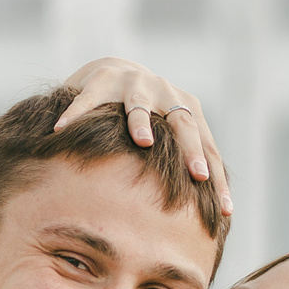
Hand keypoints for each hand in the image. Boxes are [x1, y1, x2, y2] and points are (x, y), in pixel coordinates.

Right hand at [54, 58, 231, 213]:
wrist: (113, 71)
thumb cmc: (146, 117)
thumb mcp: (170, 135)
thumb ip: (184, 166)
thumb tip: (211, 218)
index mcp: (188, 111)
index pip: (209, 149)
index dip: (218, 181)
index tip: (226, 212)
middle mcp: (166, 93)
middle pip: (184, 123)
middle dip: (191, 151)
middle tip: (198, 175)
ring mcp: (134, 82)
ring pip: (139, 104)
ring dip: (142, 122)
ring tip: (143, 141)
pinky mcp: (102, 79)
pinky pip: (88, 97)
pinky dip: (76, 113)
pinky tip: (61, 129)